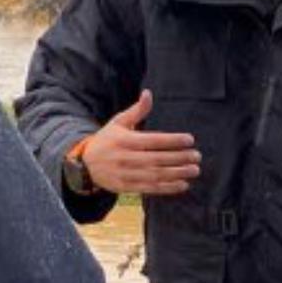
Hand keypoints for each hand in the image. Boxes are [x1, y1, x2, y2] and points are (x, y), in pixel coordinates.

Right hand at [75, 90, 201, 196]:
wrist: (84, 165)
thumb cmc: (106, 140)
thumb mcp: (118, 123)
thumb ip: (136, 111)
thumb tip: (148, 93)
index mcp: (124, 140)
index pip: (153, 141)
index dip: (172, 141)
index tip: (190, 140)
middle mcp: (125, 158)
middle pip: (157, 159)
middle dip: (179, 158)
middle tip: (197, 156)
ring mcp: (126, 174)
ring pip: (156, 175)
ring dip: (177, 174)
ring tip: (194, 170)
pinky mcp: (127, 188)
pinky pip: (150, 189)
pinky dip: (168, 188)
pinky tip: (183, 185)